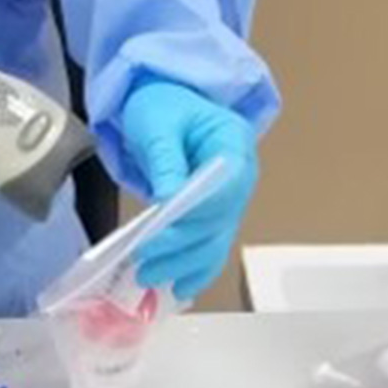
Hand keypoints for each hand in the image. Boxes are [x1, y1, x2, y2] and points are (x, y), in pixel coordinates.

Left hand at [121, 81, 258, 300]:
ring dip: (185, 263)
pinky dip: (195, 267)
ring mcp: (231, 197)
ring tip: (150, 278)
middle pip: (220, 219)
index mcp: (234, 143)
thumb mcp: (157, 123)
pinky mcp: (215, 213)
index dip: (196, 214)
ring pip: (215, 239)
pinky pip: (210, 244)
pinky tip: (178, 286)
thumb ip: (166, 159)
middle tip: (146, 264)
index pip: (226, 187)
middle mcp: (241, 175)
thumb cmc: (161, 104)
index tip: (160, 233)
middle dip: (182, 246)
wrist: (162, 101)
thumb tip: (168, 200)